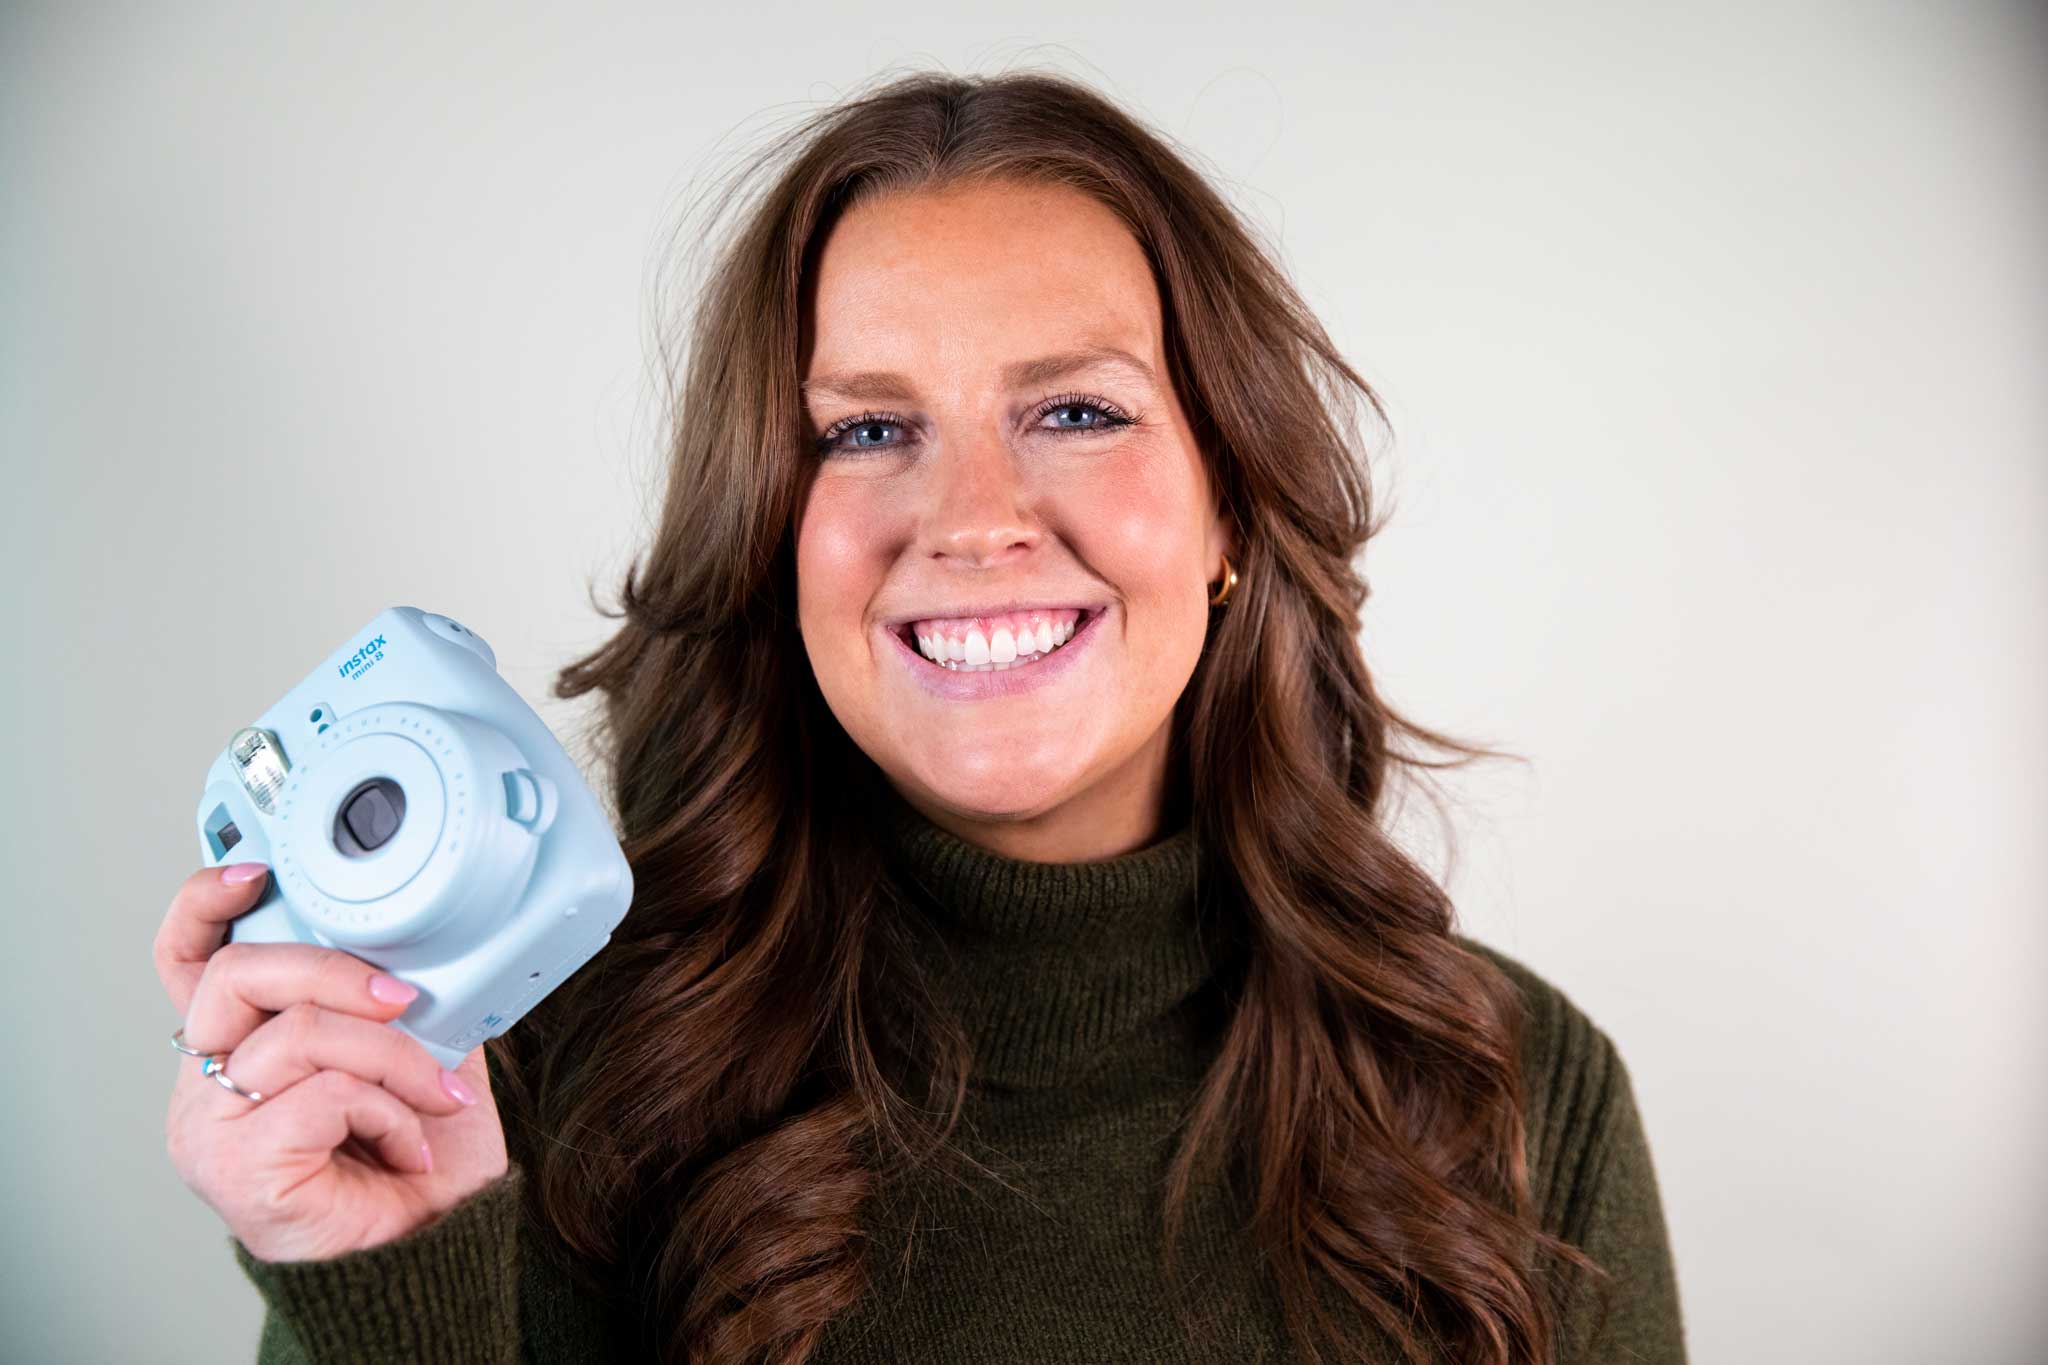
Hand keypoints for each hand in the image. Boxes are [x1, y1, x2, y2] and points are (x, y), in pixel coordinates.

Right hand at [156, 862, 510, 1261]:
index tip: (258, 873)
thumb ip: (399, 998)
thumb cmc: (417, 1161)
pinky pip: (324, 1094)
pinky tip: (408, 1143)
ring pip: (298, 1034)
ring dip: (392, 1058)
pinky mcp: (239, 1167)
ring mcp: (213, 1127)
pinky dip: (388, 1110)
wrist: (432, 1248)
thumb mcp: (417, 1052)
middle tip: (401, 999)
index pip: (187, 959)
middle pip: (237, 976)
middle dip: (333, 971)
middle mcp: (207, 1083)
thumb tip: (425, 945)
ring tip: (434, 1095)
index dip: (207, 905)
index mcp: (239, 1044)